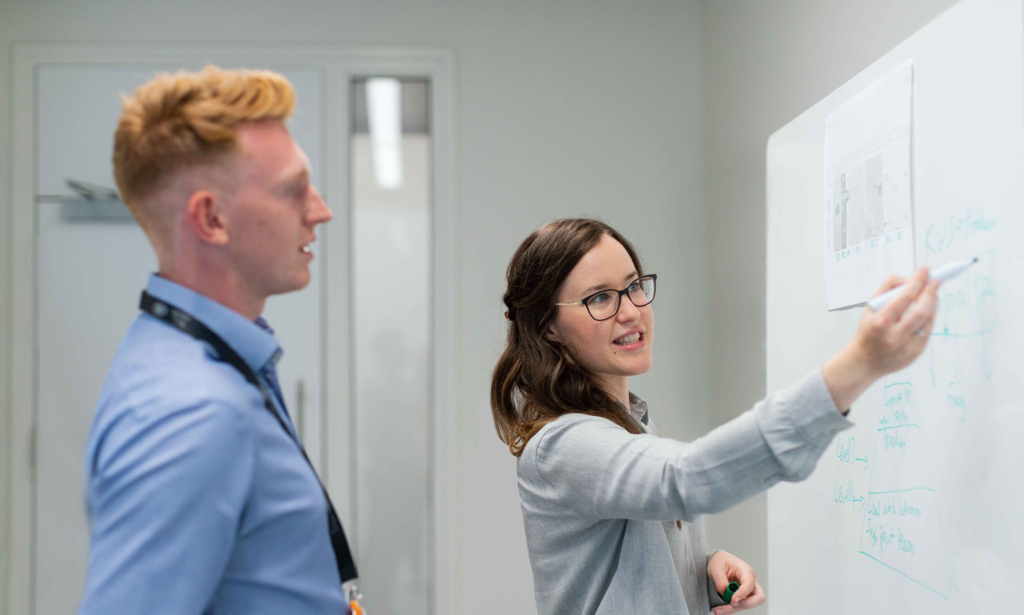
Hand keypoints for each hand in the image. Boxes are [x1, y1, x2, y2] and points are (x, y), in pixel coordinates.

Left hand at [707, 550, 764, 613]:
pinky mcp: (742, 598)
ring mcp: (748, 591)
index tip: (732, 600)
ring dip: (733, 609)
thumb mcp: (716, 567)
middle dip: (746, 604)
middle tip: (732, 604)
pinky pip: (739, 606)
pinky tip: (720, 610)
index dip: (743, 593)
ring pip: (747, 605)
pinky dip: (730, 609)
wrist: (719, 564)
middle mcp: (750, 582)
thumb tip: (724, 590)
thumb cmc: (721, 562)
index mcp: (746, 571)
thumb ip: (720, 579)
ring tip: (718, 611)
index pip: (749, 583)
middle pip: (758, 598)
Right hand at [822, 266, 939, 411]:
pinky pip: (928, 330)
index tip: (924, 270)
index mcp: (880, 322)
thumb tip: (910, 279)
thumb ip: (887, 289)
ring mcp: (907, 346)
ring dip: (933, 303)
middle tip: (935, 281)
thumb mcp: (870, 307)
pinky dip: (930, 316)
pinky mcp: (916, 352)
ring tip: (931, 293)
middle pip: (922, 310)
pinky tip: (927, 309)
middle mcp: (894, 336)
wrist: (864, 361)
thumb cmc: (868, 330)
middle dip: (930, 292)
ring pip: (928, 319)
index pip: (904, 298)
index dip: (917, 282)